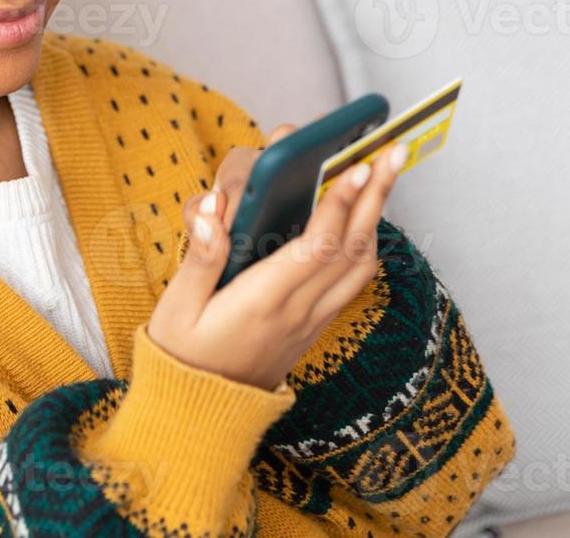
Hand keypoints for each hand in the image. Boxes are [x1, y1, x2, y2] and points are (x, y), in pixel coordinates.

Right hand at [146, 119, 407, 390]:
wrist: (199, 416)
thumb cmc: (183, 357)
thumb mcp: (176, 309)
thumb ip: (198, 258)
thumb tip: (212, 210)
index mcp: (264, 301)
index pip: (317, 246)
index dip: (340, 202)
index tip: (357, 165)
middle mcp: (298, 310)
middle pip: (352, 247)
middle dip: (377, 195)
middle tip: (394, 152)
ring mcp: (311, 320)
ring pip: (361, 264)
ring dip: (376, 218)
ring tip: (382, 177)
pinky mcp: (313, 325)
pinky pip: (352, 281)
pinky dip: (363, 243)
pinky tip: (359, 220)